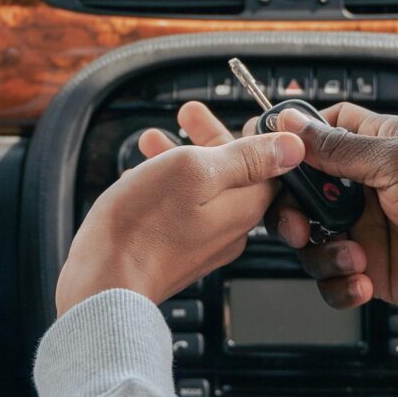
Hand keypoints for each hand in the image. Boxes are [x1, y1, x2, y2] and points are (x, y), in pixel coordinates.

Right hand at [56, 100, 304, 315]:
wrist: (104, 281)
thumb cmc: (144, 226)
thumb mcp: (195, 171)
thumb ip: (246, 157)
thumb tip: (294, 147)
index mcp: (243, 207)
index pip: (268, 165)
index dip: (250, 134)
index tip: (232, 116)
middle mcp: (229, 230)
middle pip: (232, 174)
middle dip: (207, 139)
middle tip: (185, 115)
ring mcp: (202, 244)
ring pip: (201, 190)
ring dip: (180, 158)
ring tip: (151, 140)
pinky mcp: (176, 253)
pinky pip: (180, 210)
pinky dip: (165, 185)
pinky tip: (142, 175)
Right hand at [265, 104, 397, 316]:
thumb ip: (340, 148)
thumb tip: (293, 125)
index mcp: (380, 145)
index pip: (324, 131)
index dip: (294, 143)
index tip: (272, 160)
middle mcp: (371, 187)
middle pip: (306, 193)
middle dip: (293, 212)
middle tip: (300, 226)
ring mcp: (373, 230)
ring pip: (314, 241)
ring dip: (323, 253)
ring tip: (354, 257)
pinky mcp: (377, 270)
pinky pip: (336, 279)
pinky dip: (340, 283)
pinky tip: (363, 280)